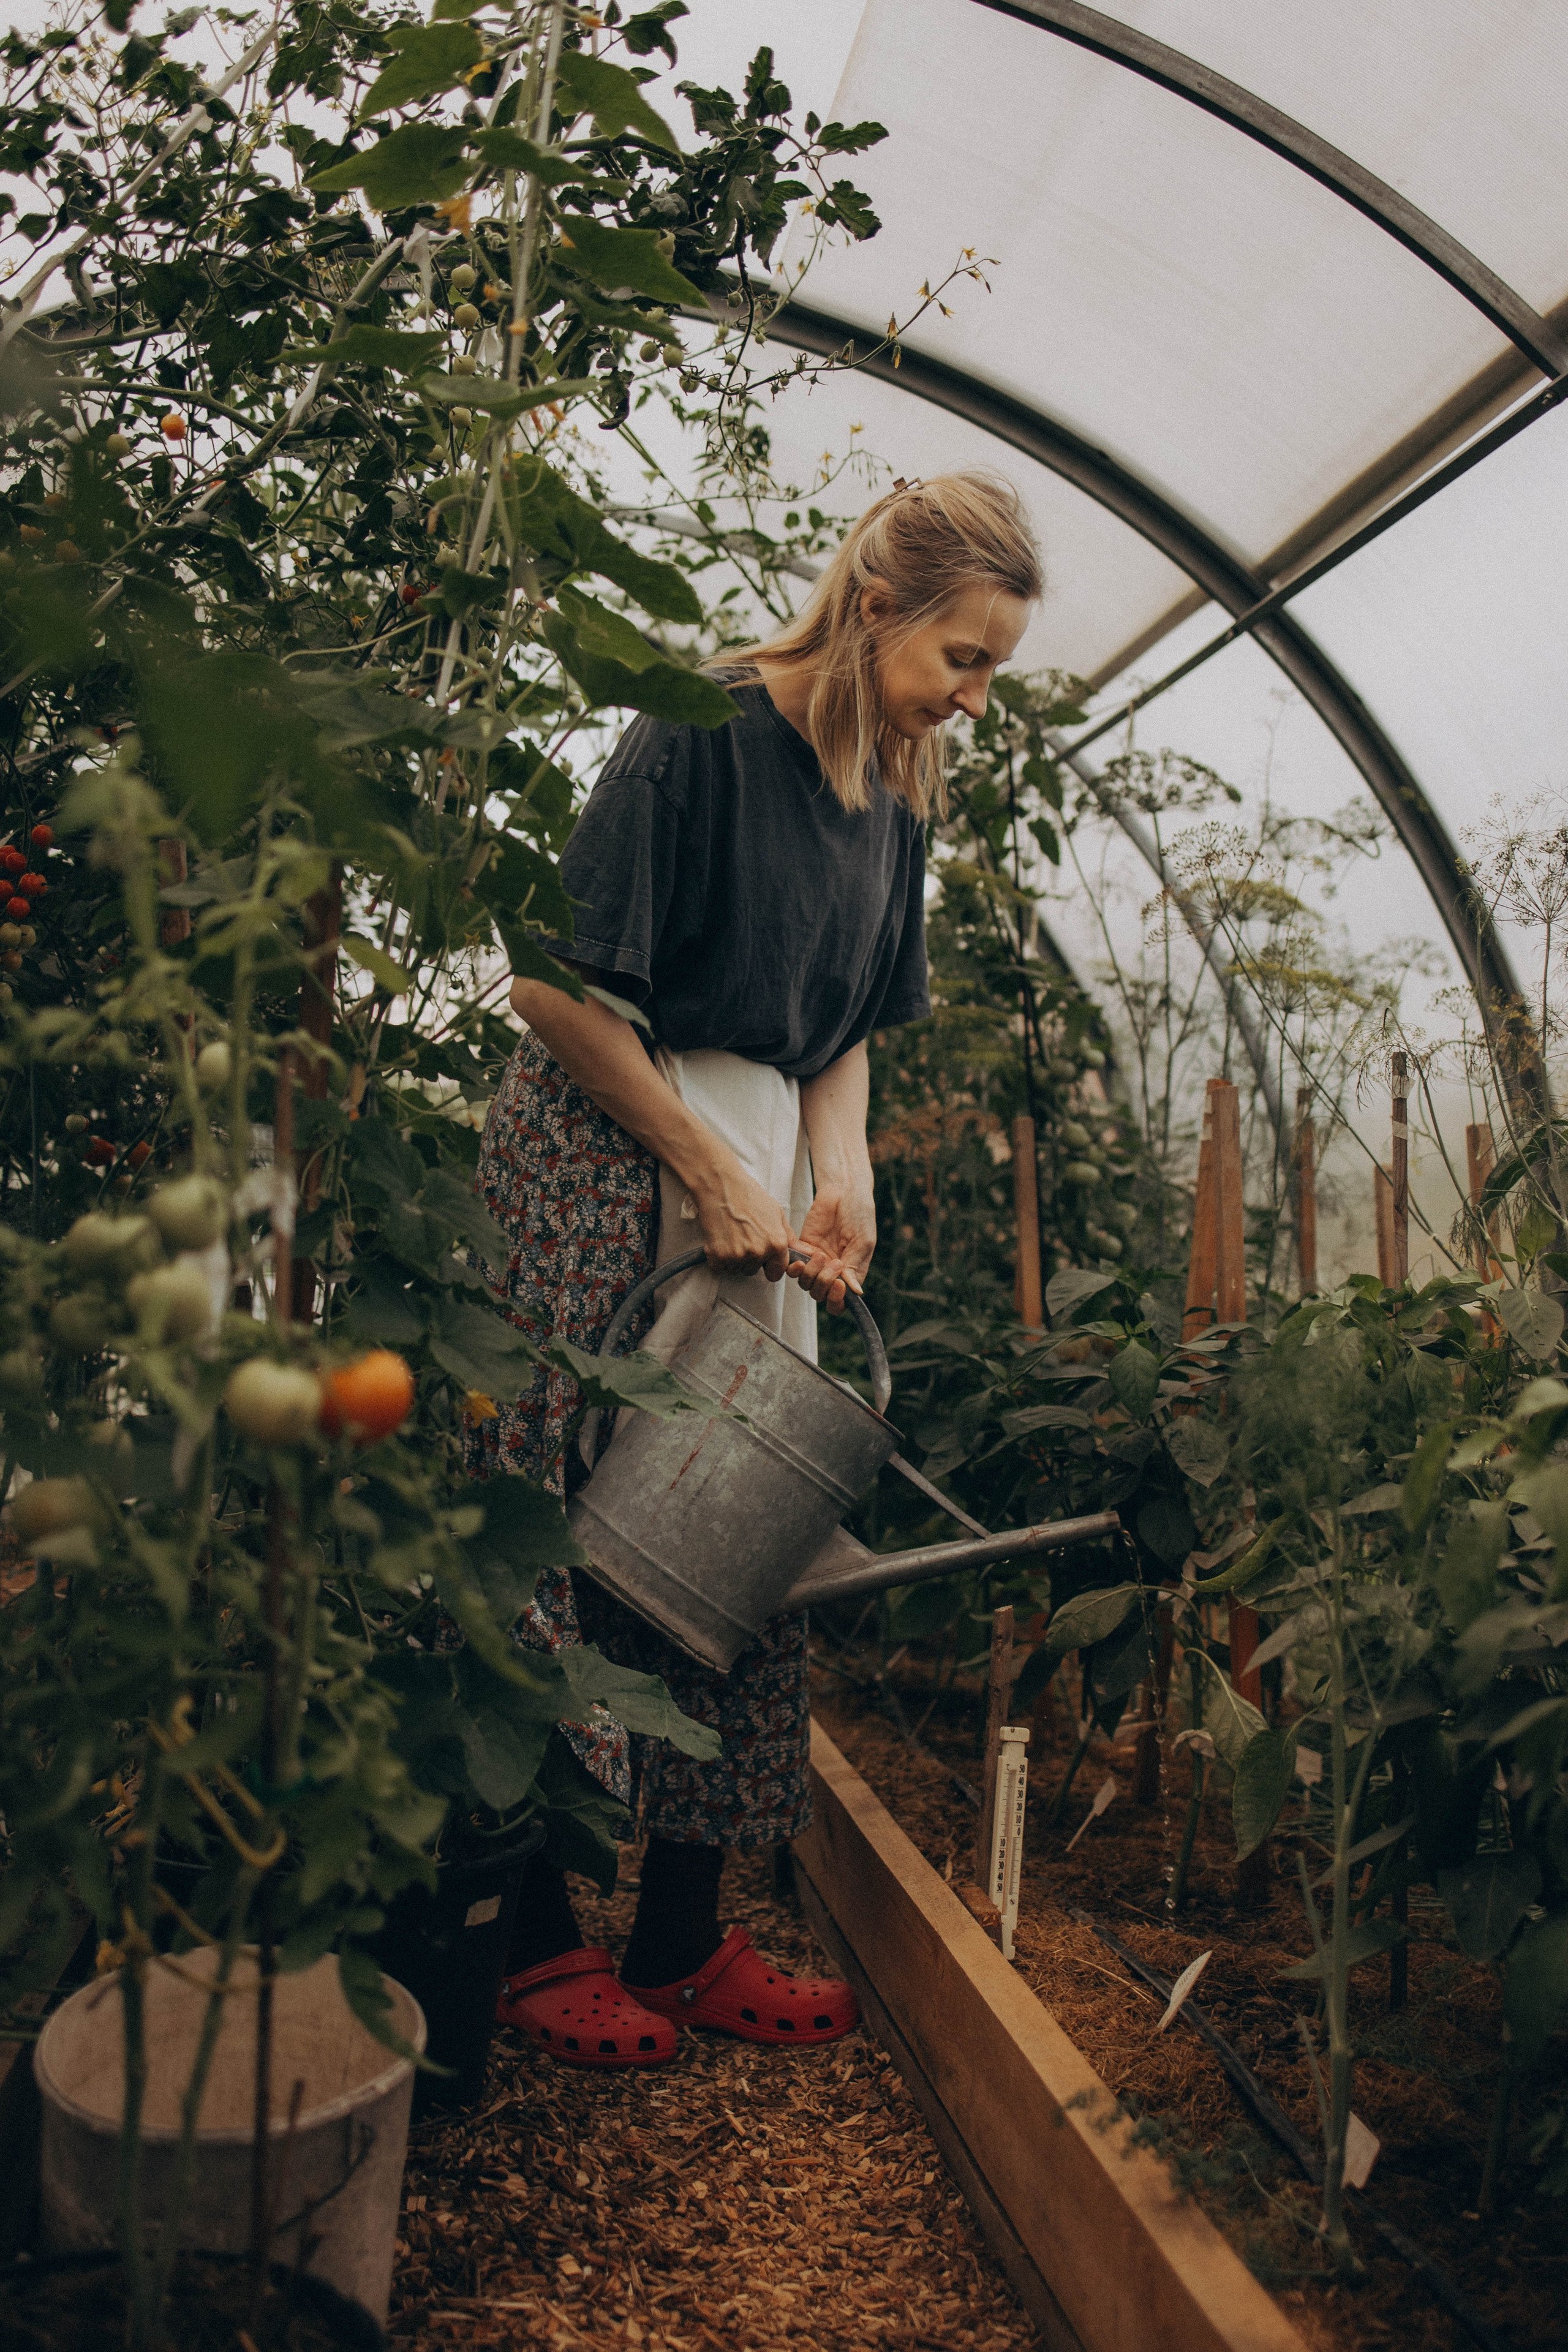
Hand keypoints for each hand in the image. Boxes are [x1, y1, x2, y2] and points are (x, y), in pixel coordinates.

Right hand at [690, 1156, 794, 1280]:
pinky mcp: (718, 1255)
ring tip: (731, 1235)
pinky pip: (718, 1267)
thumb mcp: (777, 1213)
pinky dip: (717, 1257)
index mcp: (776, 1244)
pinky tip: (720, 1238)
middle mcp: (759, 1252)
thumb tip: (800, 1253)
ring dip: (732, 1258)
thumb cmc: (748, 1196)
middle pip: (752, 1271)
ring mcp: (737, 1255)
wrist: (722, 1186)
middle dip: (748, 1259)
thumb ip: (788, 1237)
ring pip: (735, 1269)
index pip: (776, 1274)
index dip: (768, 1267)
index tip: (762, 1260)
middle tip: (742, 1237)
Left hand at [789, 1187, 875, 1312]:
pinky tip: (804, 1255)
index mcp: (851, 1274)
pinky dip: (795, 1265)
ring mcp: (816, 1261)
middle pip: (819, 1294)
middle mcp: (832, 1271)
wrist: (843, 1191)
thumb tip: (855, 1293)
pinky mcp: (802, 1248)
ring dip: (810, 1274)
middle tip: (833, 1262)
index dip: (836, 1300)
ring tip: (820, 1255)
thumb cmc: (859, 1214)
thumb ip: (855, 1266)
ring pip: (804, 1283)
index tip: (838, 1285)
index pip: (839, 1301)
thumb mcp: (863, 1241)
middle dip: (824, 1283)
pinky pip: (792, 1266)